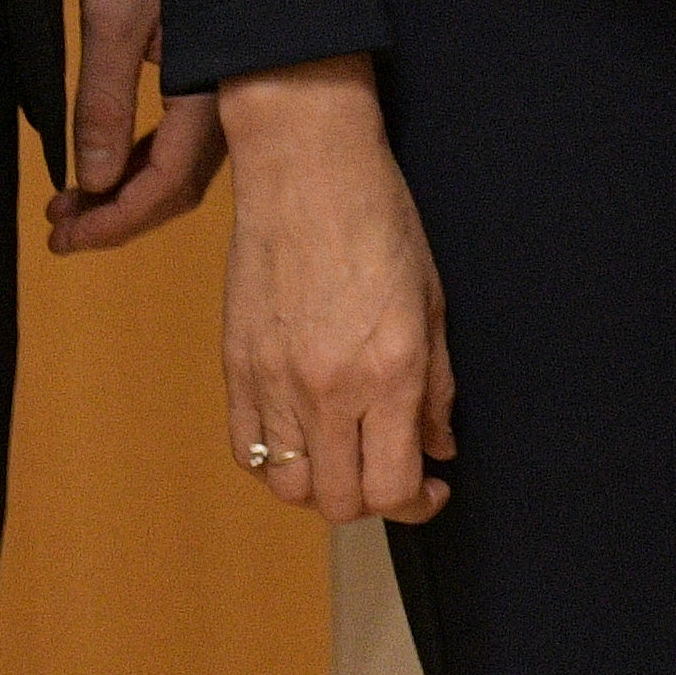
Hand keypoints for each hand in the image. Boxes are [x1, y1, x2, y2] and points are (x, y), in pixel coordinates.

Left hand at [51, 0, 216, 256]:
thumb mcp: (112, 22)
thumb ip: (103, 103)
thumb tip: (91, 182)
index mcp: (210, 86)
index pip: (169, 180)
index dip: (116, 219)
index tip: (65, 237)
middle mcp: (227, 98)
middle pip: (179, 184)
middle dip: (119, 216)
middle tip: (60, 233)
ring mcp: (223, 91)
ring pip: (180, 167)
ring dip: (126, 193)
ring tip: (68, 210)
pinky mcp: (210, 80)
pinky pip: (179, 141)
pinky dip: (138, 164)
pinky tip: (101, 172)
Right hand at [213, 63, 453, 524]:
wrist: (306, 171)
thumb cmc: (380, 221)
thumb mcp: (433, 302)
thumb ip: (438, 386)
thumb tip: (439, 446)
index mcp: (389, 371)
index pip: (391, 487)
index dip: (417, 503)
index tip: (432, 488)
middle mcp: (326, 389)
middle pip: (338, 501)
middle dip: (374, 500)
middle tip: (397, 475)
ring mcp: (272, 382)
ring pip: (288, 485)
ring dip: (322, 486)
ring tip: (349, 456)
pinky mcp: (235, 367)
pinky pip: (246, 449)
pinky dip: (275, 460)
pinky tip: (305, 437)